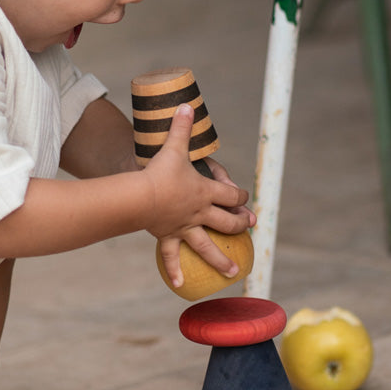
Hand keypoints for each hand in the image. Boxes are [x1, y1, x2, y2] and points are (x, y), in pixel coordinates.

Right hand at [142, 107, 254, 285]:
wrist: (141, 197)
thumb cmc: (159, 173)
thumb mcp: (172, 148)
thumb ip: (180, 128)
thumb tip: (186, 106)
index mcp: (205, 191)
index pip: (229, 192)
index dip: (239, 193)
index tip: (244, 196)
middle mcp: (199, 212)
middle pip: (226, 221)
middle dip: (239, 224)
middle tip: (249, 227)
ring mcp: (185, 227)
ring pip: (208, 245)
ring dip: (221, 259)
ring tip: (234, 272)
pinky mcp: (168, 236)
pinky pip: (172, 255)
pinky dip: (176, 269)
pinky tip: (181, 283)